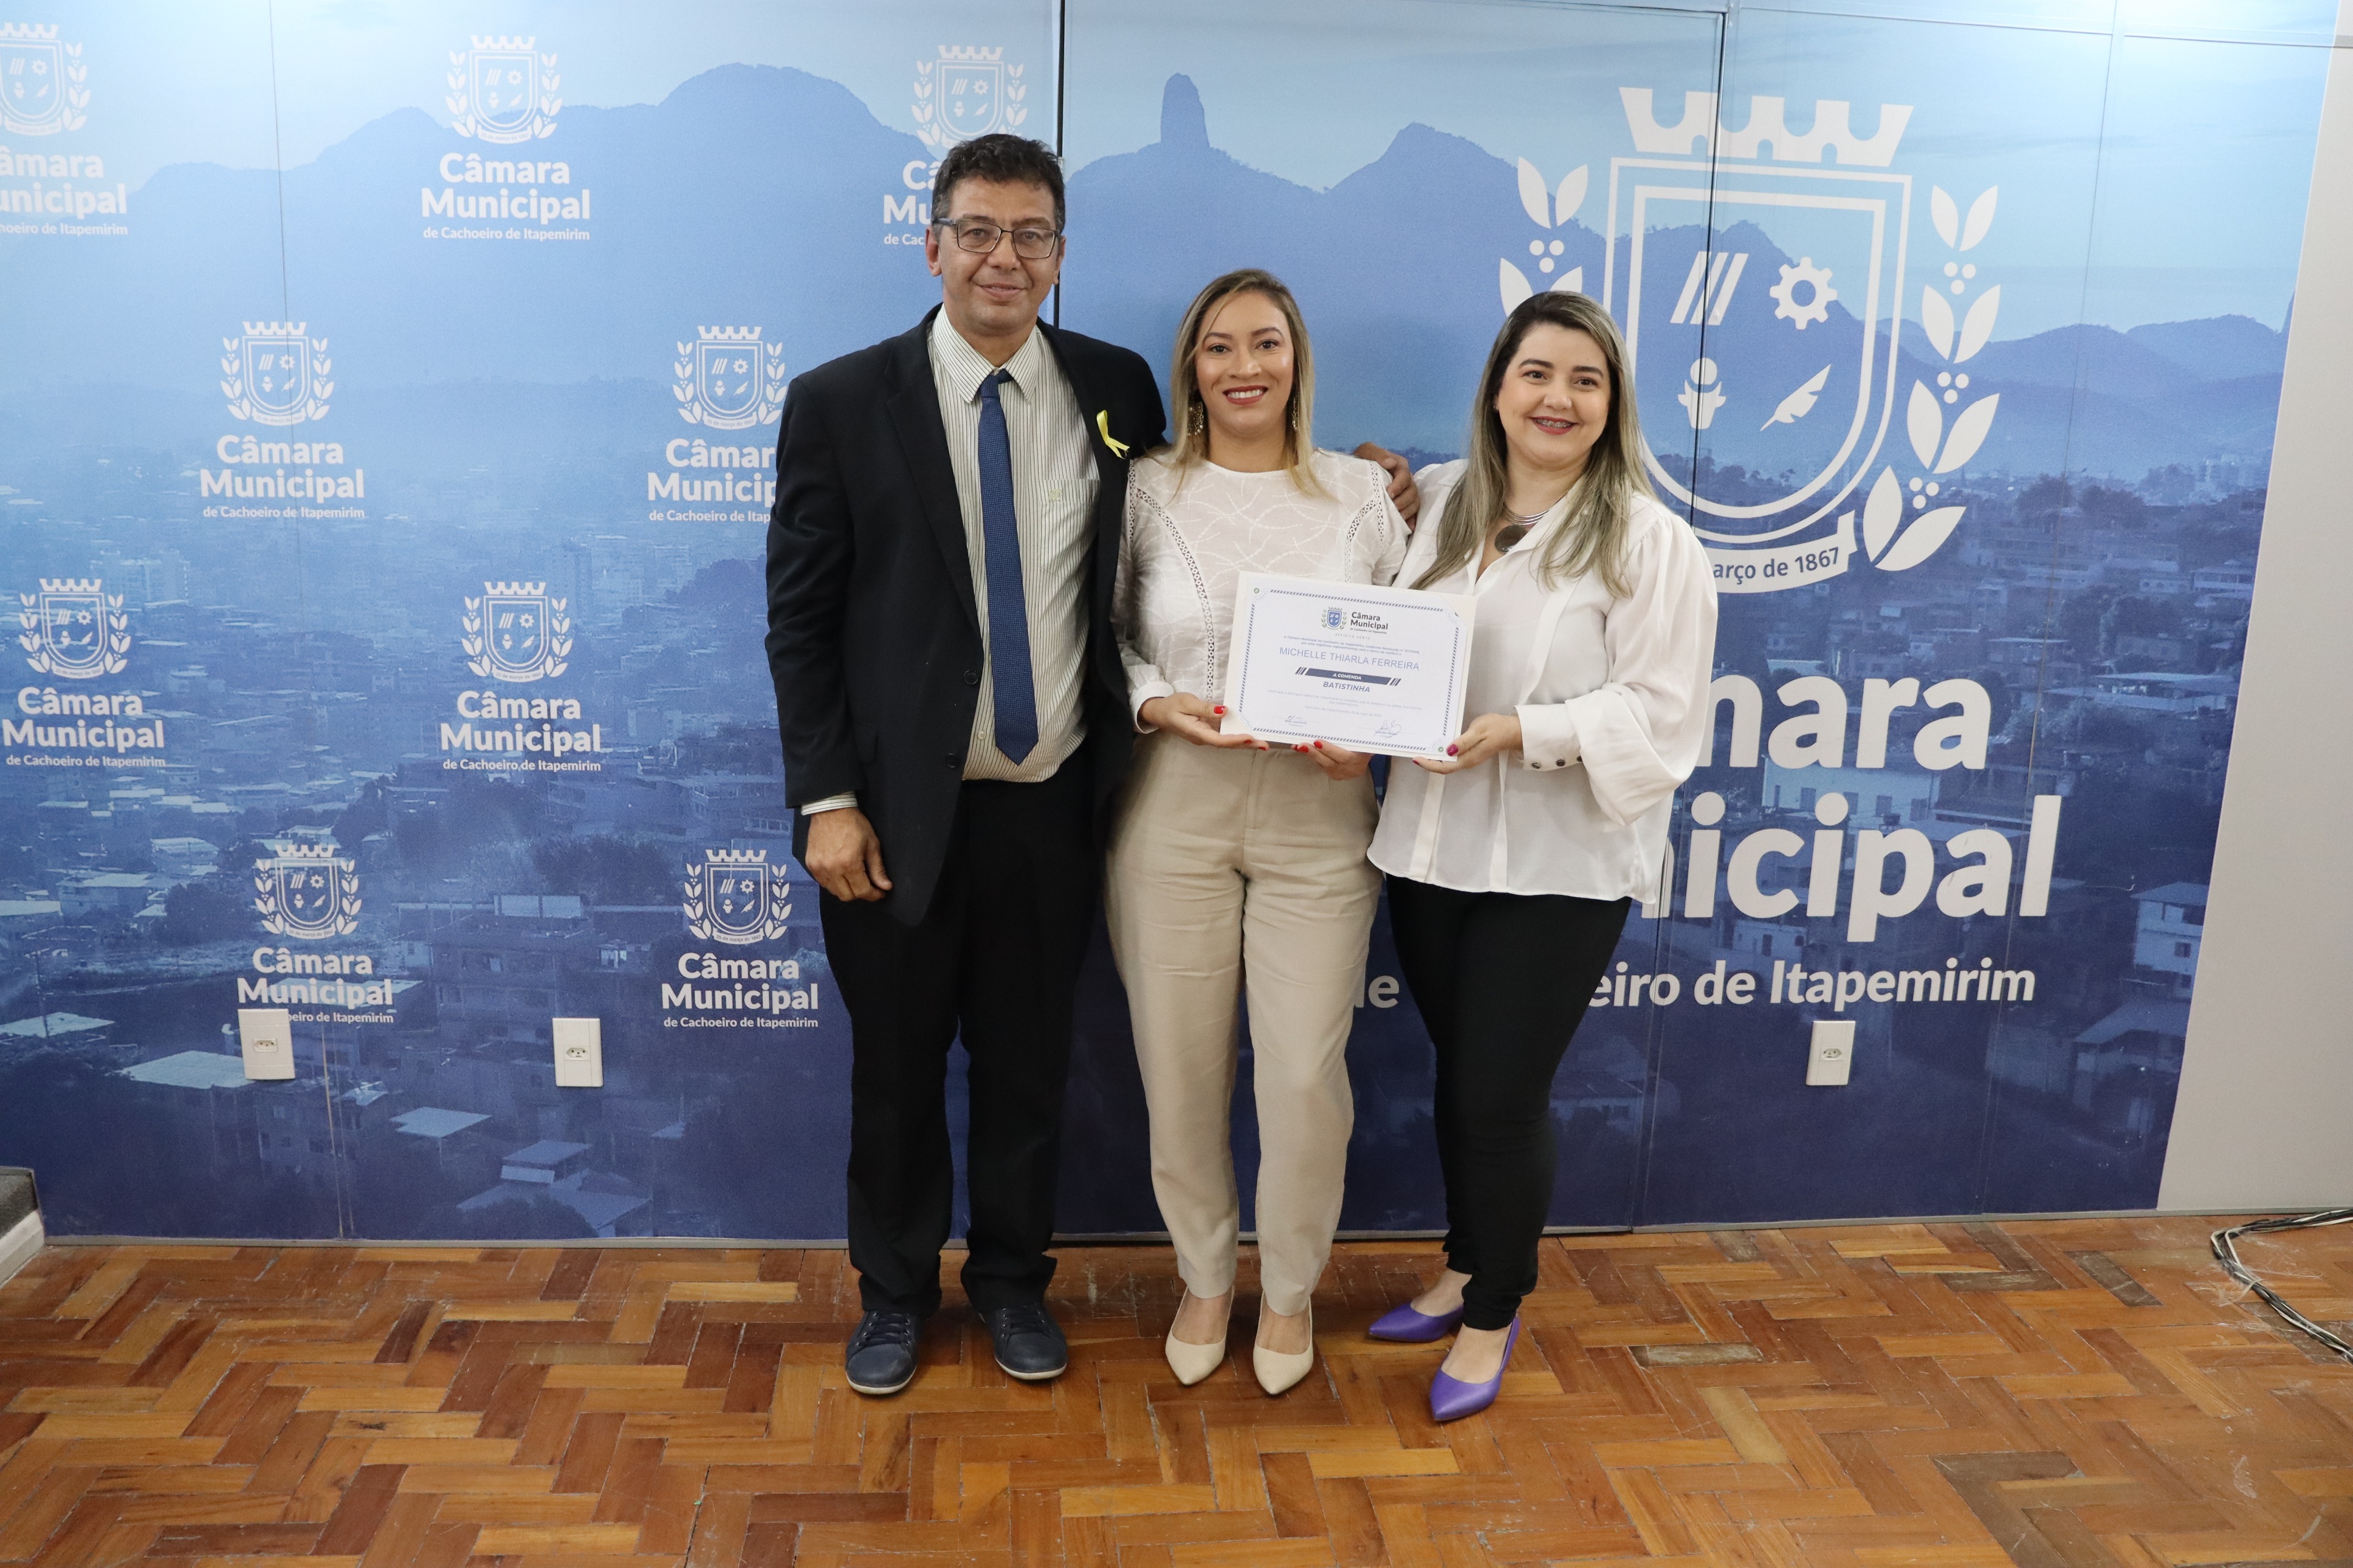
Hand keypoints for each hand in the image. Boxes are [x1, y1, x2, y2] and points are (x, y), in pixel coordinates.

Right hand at [803, 807, 891, 901]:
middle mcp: (831, 869)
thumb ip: (877, 869)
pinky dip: (833, 883)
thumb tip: (885, 887)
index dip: (873, 895)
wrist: (830, 809)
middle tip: (868, 885)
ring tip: (854, 879)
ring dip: (846, 889)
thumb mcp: (872, 844)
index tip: (880, 892)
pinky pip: (823, 883)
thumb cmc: (854, 824)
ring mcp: (818, 868)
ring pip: (834, 892)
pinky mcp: (810, 865)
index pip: (862, 891)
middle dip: (860, 894)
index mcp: (849, 864)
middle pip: (847, 896)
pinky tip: (841, 874)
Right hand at [1139, 692, 1260, 748]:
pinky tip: (1248, 733)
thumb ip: (1205, 709)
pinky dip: (1237, 736)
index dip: (1235, 740)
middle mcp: (1203, 738)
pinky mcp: (1208, 732)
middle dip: (1246, 744)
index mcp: (1196, 732)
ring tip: (1261, 741)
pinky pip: (1224, 736)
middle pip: (1227, 744)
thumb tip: (1224, 711)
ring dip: (1244, 742)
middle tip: (1264, 744)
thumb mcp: (1187, 702)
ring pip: (1227, 742)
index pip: (1219, 740)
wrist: (1159, 712)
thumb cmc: (1171, 706)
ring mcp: (1206, 736)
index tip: (1249, 737)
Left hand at [1295, 739, 1370, 779]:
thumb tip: (1343, 718)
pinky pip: (1321, 765)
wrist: (1368, 754)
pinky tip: (1302, 749)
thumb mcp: (1365, 736)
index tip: (1317, 742)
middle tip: (1302, 745)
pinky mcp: (1334, 775)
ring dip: (1310, 755)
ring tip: (1297, 746)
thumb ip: (1356, 732)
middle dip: (1314, 753)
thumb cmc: (1366, 742)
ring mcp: (1342, 773)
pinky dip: (1312, 757)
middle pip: (1330, 762)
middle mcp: (1351, 769)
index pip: (1344, 756)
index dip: (1329, 750)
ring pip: (1323, 765)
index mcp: (1361, 758)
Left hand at [1354, 442, 1420, 526]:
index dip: (1399, 485)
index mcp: (1399, 466)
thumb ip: (1377, 454)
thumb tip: (1390, 462)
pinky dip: (1412, 520)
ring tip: (1397, 518)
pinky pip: (1413, 513)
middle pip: (1412, 491)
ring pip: (1414, 502)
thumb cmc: (1362, 461)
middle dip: (1403, 501)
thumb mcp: (1366, 452)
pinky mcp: (1403, 504)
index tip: (1389, 494)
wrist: (1355, 474)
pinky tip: (1407, 528)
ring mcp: (1405, 492)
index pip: (1405, 475)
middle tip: (1392, 508)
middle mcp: (1405, 480)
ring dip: (1407, 511)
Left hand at [1413, 713, 1522, 773]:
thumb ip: (1464, 742)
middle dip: (1428, 762)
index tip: (1416, 758)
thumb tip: (1448, 751)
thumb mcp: (1479, 731)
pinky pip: (1452, 757)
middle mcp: (1466, 762)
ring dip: (1434, 758)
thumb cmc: (1496, 728)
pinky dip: (1442, 753)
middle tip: (1414, 752)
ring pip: (1447, 763)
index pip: (1444, 767)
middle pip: (1443, 767)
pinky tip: (1436, 745)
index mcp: (1468, 759)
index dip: (1429, 765)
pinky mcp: (1469, 753)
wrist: (1512, 730)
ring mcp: (1468, 758)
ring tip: (1421, 749)